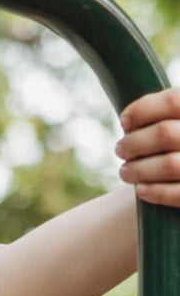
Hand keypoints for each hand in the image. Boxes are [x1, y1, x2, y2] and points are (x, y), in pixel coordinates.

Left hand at [117, 87, 179, 207]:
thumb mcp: (178, 123)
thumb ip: (162, 116)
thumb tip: (128, 121)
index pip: (173, 101)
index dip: (143, 110)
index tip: (124, 121)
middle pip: (164, 134)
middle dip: (134, 143)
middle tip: (120, 149)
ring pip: (169, 165)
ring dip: (139, 169)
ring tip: (125, 171)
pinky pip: (178, 194)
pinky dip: (155, 192)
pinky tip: (141, 190)